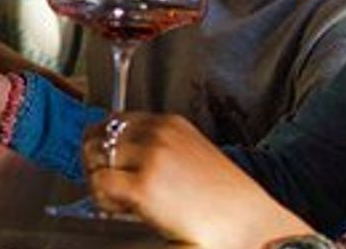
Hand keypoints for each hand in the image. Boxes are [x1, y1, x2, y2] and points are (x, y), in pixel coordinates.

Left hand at [84, 113, 311, 246]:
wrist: (250, 224)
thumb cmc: (226, 202)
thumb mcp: (193, 158)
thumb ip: (161, 151)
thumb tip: (123, 160)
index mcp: (171, 125)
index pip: (117, 120)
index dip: (103, 143)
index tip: (102, 161)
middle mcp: (159, 134)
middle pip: (100, 135)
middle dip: (95, 160)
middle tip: (105, 185)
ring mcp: (151, 158)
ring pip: (95, 159)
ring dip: (98, 180)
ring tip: (116, 201)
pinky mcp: (144, 186)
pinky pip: (100, 185)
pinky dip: (102, 199)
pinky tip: (120, 210)